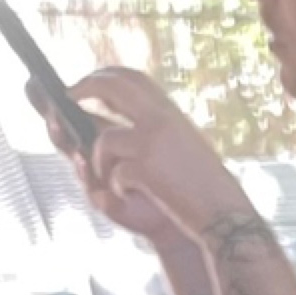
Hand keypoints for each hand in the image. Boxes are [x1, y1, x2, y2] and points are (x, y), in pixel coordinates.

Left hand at [62, 66, 246, 246]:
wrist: (227, 219)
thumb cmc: (207, 192)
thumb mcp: (185, 150)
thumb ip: (156, 134)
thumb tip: (120, 128)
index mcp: (170, 113)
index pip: (132, 78)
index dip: (105, 75)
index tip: (89, 83)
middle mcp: (160, 119)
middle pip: (111, 86)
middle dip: (84, 88)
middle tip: (68, 98)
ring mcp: (152, 141)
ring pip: (104, 139)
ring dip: (100, 162)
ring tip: (114, 183)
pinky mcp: (147, 168)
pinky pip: (115, 173)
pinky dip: (117, 189)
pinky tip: (132, 198)